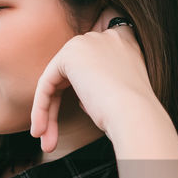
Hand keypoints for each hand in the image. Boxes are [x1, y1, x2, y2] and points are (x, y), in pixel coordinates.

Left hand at [28, 8, 157, 152]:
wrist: (136, 115)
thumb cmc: (132, 115)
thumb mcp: (120, 94)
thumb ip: (100, 85)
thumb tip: (79, 96)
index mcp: (125, 42)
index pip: (95, 58)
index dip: (82, 83)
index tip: (76, 108)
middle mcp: (107, 36)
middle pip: (72, 72)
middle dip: (59, 105)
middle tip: (53, 137)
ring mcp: (88, 42)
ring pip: (57, 80)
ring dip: (48, 112)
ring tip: (47, 141)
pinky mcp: (70, 54)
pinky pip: (47, 83)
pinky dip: (41, 108)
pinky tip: (41, 130)